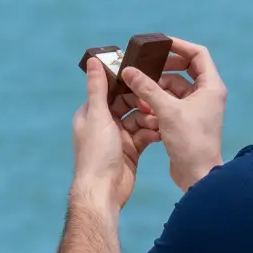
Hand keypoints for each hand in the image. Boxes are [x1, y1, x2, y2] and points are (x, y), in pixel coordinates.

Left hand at [73, 56, 158, 209]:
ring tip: (160, 120)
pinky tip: (161, 133)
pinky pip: (145, 135)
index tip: (144, 78)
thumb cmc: (96, 154)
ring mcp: (118, 138)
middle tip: (155, 103)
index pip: (110, 91)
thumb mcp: (98, 116)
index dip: (126, 85)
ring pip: (139, 119)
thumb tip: (94, 60)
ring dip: (150, 119)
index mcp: (91, 114)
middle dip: (142, 103)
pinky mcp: (131, 150)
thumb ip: (98, 88)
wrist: (104, 192)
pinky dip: (153, 133)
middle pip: (127, 104)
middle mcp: (104, 124)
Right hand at [119, 37, 226, 189]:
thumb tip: (128, 71)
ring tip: (140, 93)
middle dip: (163, 69)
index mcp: (211, 86)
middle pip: (184, 70)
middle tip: (144, 68)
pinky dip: (158, 103)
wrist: (197, 175)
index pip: (198, 54)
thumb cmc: (190, 141)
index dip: (179, 46)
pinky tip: (144, 109)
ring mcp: (197, 108)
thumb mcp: (166, 110)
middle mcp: (206, 94)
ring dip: (157, 89)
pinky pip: (170, 103)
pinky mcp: (186, 120)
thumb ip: (147, 88)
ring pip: (174, 88)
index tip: (159, 44)